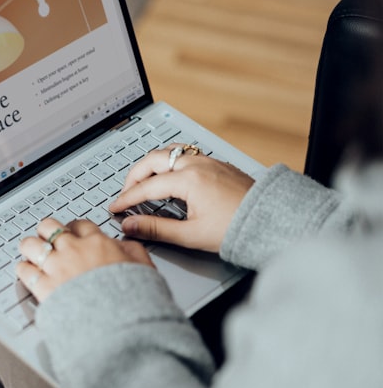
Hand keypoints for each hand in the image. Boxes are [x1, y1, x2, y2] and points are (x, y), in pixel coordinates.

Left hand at [16, 218, 153, 301]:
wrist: (121, 324)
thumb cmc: (134, 300)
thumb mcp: (144, 268)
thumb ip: (133, 251)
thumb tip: (125, 243)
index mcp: (98, 244)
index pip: (80, 224)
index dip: (73, 227)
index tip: (71, 232)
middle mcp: (74, 251)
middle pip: (49, 227)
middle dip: (46, 230)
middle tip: (45, 237)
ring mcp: (57, 268)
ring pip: (31, 244)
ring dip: (29, 246)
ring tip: (29, 251)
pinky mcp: (44, 287)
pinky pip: (25, 270)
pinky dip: (23, 269)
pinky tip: (25, 271)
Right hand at [108, 144, 254, 252]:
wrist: (271, 221)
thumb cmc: (237, 229)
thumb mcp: (191, 234)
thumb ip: (155, 229)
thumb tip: (130, 226)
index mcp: (188, 180)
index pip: (146, 187)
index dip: (126, 198)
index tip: (116, 208)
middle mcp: (197, 164)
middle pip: (152, 161)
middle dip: (134, 176)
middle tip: (126, 193)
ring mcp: (208, 161)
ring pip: (169, 153)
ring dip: (152, 165)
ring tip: (144, 181)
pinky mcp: (218, 164)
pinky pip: (185, 155)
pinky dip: (169, 163)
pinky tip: (170, 176)